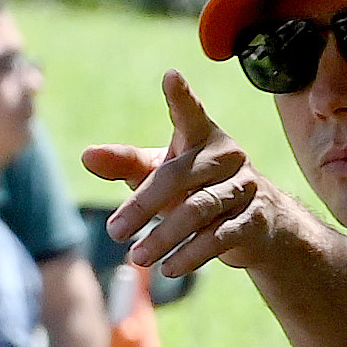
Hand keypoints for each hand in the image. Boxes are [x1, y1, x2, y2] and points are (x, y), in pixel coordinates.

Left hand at [84, 71, 287, 275]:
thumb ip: (125, 164)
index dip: (180, 97)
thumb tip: (87, 156)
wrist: (259, 226)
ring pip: (200, 209)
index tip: (171, 77)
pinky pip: (221, 236)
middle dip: (144, 205)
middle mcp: (229, 157)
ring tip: (136, 257)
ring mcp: (246, 188)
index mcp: (203, 137)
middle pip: (179, 176)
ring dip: (165, 236)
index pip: (190, 113)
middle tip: (113, 232)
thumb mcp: (161, 173)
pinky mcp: (256, 219)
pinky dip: (192, 254)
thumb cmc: (198, 189)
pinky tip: (169, 269)